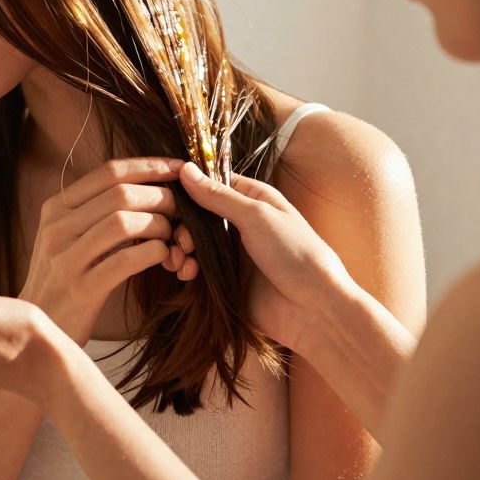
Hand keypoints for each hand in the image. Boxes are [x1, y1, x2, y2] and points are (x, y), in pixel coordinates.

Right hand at [20, 158, 192, 344]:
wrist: (39, 325)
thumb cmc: (63, 279)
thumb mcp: (67, 236)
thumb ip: (94, 210)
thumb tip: (143, 184)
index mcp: (56, 208)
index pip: (109, 172)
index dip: (150, 166)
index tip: (179, 167)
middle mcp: (57, 227)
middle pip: (121, 193)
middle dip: (162, 197)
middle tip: (183, 210)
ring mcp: (66, 257)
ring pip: (124, 222)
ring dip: (160, 225)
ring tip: (173, 236)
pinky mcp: (81, 288)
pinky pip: (126, 260)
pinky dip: (154, 253)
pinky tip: (164, 258)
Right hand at [177, 162, 356, 349]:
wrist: (313, 310)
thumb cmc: (295, 254)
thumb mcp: (257, 217)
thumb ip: (218, 196)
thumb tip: (185, 169)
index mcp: (253, 200)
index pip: (213, 184)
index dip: (188, 188)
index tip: (166, 195)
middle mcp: (241, 223)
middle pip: (197, 215)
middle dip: (181, 225)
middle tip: (180, 241)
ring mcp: (232, 252)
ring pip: (193, 242)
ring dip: (180, 249)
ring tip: (178, 261)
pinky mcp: (225, 279)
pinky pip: (197, 268)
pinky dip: (186, 269)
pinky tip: (186, 274)